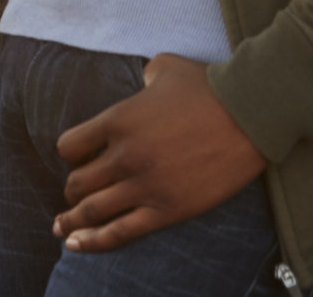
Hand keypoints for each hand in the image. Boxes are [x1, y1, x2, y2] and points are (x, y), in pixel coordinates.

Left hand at [53, 53, 266, 251]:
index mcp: (117, 120)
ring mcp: (145, 185)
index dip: (71, 154)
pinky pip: (121, 232)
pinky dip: (95, 241)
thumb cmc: (208, 86)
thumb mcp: (165, 67)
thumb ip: (144, 77)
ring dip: (73, 220)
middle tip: (76, 193)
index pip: (69, 147)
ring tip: (62, 227)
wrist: (251, 114)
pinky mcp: (168, 209)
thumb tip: (143, 84)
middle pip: (77, 183)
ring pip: (92, 211)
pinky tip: (78, 245)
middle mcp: (124, 155)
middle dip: (72, 189)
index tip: (81, 158)